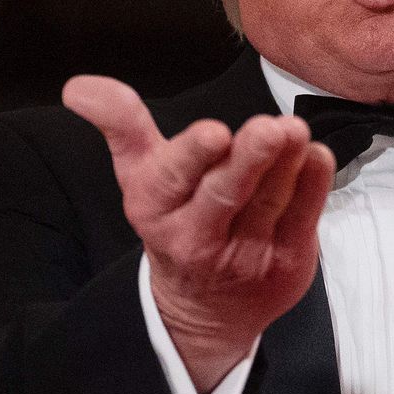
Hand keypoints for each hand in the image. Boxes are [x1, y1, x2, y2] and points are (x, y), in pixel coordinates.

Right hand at [62, 75, 333, 392]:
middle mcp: (196, 236)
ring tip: (296, 130)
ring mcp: (245, 255)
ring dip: (288, 163)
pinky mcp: (285, 265)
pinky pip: (303, 219)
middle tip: (273, 128)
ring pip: (270, 201)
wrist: (205, 308)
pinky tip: (316, 155)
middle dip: (250, 159)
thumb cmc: (176, 220)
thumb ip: (121, 125)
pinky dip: (314, 185)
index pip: (171, 177)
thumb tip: (78, 86)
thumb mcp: (140, 174)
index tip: (215, 132)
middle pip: (225, 193)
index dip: (193, 155)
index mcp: (154, 208)